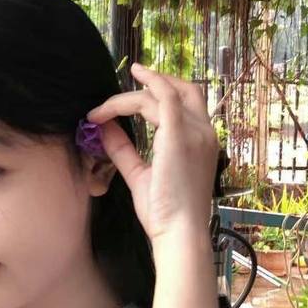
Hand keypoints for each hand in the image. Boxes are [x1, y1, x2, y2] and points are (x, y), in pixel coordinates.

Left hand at [87, 63, 218, 243]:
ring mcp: (196, 133)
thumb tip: (103, 127)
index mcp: (202, 143)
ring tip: (103, 106)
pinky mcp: (180, 136)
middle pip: (185, 88)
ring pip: (162, 93)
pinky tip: (111, 104)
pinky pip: (161, 99)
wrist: (179, 233)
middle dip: (159, 79)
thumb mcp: (140, 175)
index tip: (135, 89)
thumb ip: (123, 149)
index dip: (162, 91)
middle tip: (134, 74)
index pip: (187, 104)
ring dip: (130, 95)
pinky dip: (134, 96)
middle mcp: (204, 133)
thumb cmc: (164, 214)